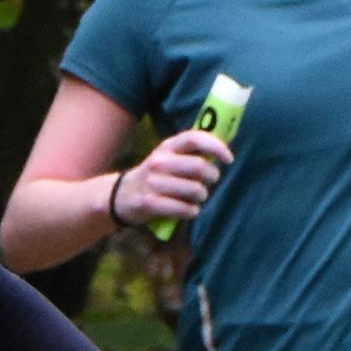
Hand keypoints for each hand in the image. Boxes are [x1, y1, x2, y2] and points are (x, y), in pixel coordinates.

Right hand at [110, 126, 231, 229]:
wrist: (122, 195)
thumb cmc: (156, 175)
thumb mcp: (169, 157)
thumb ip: (191, 153)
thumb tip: (223, 153)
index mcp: (168, 146)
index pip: (195, 139)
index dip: (216, 147)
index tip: (228, 159)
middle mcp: (159, 161)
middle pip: (198, 167)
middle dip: (212, 176)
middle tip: (211, 181)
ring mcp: (152, 182)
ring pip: (194, 190)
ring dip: (202, 196)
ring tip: (198, 198)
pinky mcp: (149, 202)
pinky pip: (182, 208)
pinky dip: (191, 211)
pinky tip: (190, 210)